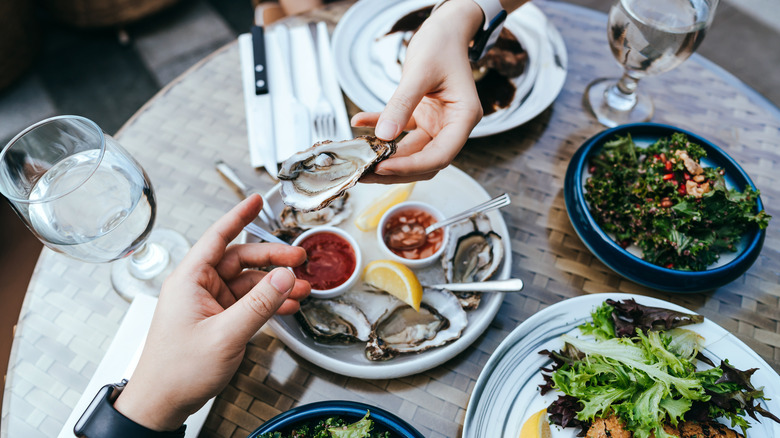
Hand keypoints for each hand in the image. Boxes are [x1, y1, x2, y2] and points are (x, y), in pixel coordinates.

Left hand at [114, 195, 309, 430]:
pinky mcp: (218, 320)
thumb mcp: (225, 335)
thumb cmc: (176, 371)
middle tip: (299, 258)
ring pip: (249, 283)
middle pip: (242, 259)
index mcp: (190, 280)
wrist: (162, 403)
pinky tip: (287, 306)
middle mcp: (199, 287)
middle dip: (273, 258)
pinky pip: (248, 303)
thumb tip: (283, 277)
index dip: (238, 216)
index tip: (256, 200)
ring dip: (275, 285)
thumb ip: (258, 305)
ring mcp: (209, 304)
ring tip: (301, 289)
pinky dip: (268, 303)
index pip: (218, 237)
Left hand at [353, 0, 484, 183]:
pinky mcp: (422, 116)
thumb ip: (402, 104)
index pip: (441, 155)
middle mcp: (451, 126)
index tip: (384, 168)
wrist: (443, 29)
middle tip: (364, 173)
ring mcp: (436, 123)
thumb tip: (384, 134)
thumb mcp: (420, 72)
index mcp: (463, 118)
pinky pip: (398, 129)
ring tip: (358, 158)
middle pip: (425, 161)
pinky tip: (359, 122)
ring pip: (410, 152)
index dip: (412, 166)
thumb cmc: (442, 44)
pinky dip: (378, 128)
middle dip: (395, 170)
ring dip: (385, 156)